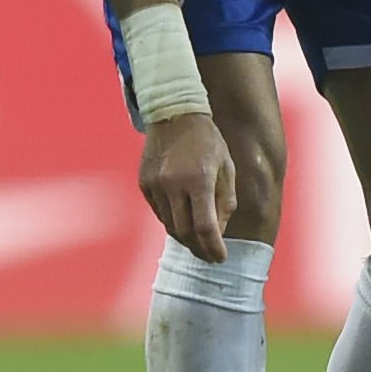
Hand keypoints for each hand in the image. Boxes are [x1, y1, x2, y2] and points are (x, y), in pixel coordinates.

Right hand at [138, 109, 237, 260]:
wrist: (174, 113)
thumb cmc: (208, 141)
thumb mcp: (226, 167)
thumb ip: (225, 202)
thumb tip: (217, 233)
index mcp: (199, 179)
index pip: (205, 226)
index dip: (214, 247)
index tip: (221, 258)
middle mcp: (173, 184)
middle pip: (185, 231)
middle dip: (199, 249)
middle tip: (210, 256)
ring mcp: (155, 184)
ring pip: (169, 225)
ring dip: (185, 238)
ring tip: (198, 242)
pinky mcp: (144, 183)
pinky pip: (159, 212)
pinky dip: (172, 220)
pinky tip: (183, 220)